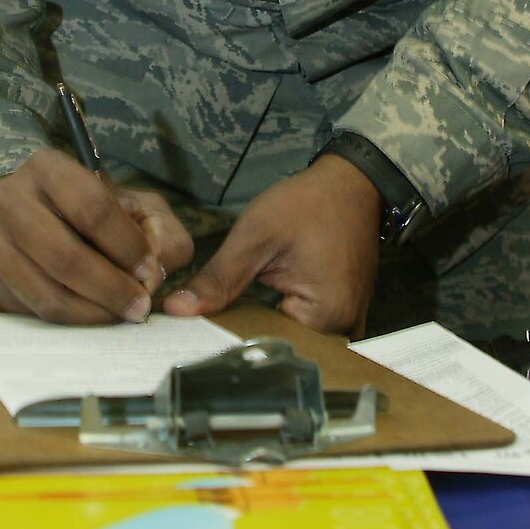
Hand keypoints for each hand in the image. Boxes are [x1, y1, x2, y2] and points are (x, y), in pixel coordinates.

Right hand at [0, 149, 193, 324]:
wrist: (20, 210)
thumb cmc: (86, 208)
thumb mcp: (131, 202)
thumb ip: (158, 231)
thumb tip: (154, 274)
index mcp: (47, 169)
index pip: (92, 209)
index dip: (127, 247)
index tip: (150, 272)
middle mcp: (8, 200)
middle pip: (64, 256)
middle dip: (111, 288)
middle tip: (139, 306)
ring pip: (45, 292)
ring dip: (91, 313)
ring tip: (119, 315)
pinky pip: (30, 311)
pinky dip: (68, 321)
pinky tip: (91, 317)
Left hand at [161, 156, 381, 335]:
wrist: (351, 182)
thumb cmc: (309, 203)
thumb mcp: (256, 235)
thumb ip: (218, 279)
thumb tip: (178, 310)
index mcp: (326, 316)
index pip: (268, 346)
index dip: (231, 337)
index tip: (203, 327)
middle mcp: (344, 329)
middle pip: (284, 346)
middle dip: (249, 332)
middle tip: (215, 314)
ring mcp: (349, 322)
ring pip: (294, 337)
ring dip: (268, 324)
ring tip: (240, 305)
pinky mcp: (346, 312)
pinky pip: (309, 327)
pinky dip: (286, 316)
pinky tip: (267, 298)